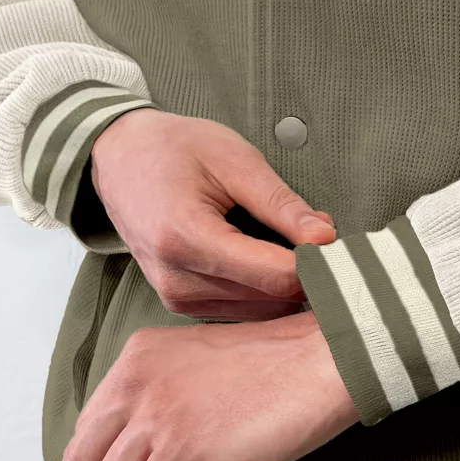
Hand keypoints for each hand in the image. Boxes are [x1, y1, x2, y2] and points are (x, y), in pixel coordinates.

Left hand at [61, 309, 359, 460]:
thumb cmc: (285, 363)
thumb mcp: (205, 361)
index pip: (91, 424)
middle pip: (82, 459)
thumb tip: (159, 442)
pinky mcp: (180, 456)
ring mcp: (154, 418)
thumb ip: (170, 389)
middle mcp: (134, 382)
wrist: (326, 361)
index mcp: (139, 356)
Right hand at [90, 108, 336, 319]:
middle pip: (272, 298)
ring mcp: (177, 297)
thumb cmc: (173, 149)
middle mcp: (177, 280)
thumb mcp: (235, 160)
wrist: (119, 158)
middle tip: (322, 236)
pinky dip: (266, 289)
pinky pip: (243, 309)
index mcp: (185, 238)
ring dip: (287, 283)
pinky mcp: (182, 304)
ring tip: (293, 240)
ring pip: (261, 310)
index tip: (340, 247)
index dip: (318, 265)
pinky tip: (269, 256)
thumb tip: (326, 238)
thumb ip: (282, 205)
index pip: (274, 276)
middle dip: (307, 272)